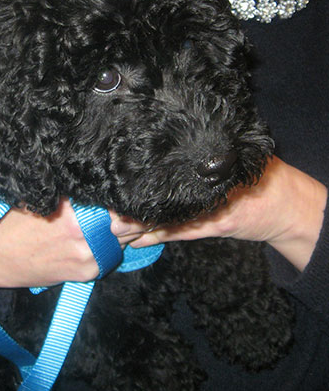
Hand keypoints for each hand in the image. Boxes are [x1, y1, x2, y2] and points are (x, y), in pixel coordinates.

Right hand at [0, 198, 144, 288]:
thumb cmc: (9, 220)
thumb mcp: (41, 194)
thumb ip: (74, 191)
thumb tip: (101, 180)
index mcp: (75, 210)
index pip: (122, 203)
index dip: (133, 196)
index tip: (137, 188)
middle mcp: (85, 235)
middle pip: (132, 223)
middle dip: (137, 214)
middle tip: (139, 205)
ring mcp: (88, 256)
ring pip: (127, 240)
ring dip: (130, 230)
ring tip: (125, 220)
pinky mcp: (85, 273)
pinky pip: (112, 255)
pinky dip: (115, 245)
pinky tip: (109, 235)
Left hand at [130, 156, 326, 270]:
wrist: (284, 202)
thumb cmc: (254, 172)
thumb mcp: (230, 156)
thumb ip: (200, 156)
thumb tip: (164, 149)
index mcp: (204, 167)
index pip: (165, 173)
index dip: (139, 181)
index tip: (116, 187)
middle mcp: (204, 186)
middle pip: (161, 196)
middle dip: (133, 207)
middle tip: (107, 214)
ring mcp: (209, 208)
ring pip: (168, 217)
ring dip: (140, 226)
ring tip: (114, 230)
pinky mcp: (214, 225)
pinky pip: (182, 232)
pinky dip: (159, 236)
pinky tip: (138, 241)